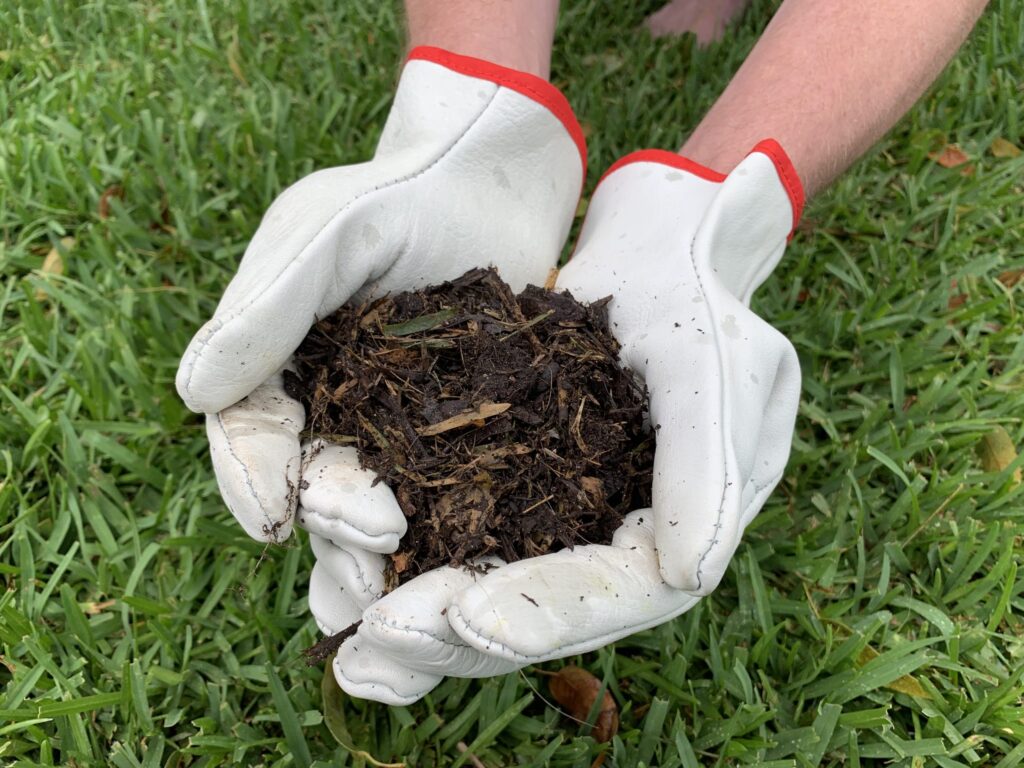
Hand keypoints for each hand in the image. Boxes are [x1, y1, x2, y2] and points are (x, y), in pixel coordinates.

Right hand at [175, 47, 584, 541]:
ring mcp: (398, 425)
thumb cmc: (400, 192)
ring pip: (376, 499)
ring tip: (397, 591)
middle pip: (314, 479)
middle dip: (331, 520)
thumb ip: (268, 305)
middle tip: (370, 547)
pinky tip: (463, 569)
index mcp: (280, 364)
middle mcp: (332, 405)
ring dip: (379, 549)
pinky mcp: (464, 432)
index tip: (270, 515)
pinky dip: (450, 530)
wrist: (491, 178)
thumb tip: (194, 394)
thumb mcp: (326, 234)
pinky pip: (449, 489)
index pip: (250, 431)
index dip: (253, 475)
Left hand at [313, 141, 803, 703]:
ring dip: (423, 625)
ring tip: (351, 651)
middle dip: (460, 635)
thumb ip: (707, 471)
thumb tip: (687, 577)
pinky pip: (460, 540)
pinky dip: (409, 563)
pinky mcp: (513, 488)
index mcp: (676, 535)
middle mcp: (613, 546)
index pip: (613, 595)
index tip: (466, 620)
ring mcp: (560, 521)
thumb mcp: (714, 373)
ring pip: (489, 590)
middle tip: (379, 644)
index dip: (544, 615)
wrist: (656, 254)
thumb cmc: (696, 304)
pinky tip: (348, 583)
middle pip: (538, 614)